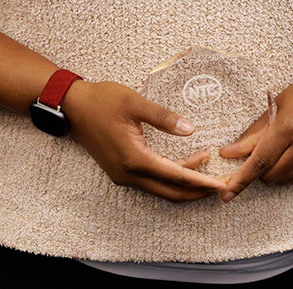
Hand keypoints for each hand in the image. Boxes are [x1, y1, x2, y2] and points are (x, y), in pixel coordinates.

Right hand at [62, 80, 228, 201]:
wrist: (72, 106)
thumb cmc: (102, 101)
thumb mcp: (134, 103)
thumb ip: (163, 118)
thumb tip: (190, 130)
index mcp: (134, 159)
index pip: (176, 176)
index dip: (201, 180)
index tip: (221, 183)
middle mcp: (129, 174)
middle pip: (171, 192)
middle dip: (197, 190)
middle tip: (221, 185)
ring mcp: (123, 176)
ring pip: (161, 190)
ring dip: (184, 185)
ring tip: (207, 173)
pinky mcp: (120, 172)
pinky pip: (151, 183)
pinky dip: (170, 179)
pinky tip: (183, 166)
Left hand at [218, 70, 292, 201]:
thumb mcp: (277, 106)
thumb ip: (253, 134)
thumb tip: (228, 153)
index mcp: (288, 127)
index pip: (259, 161)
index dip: (241, 179)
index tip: (226, 193)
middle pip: (270, 175)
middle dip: (259, 170)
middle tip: (262, 152)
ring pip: (284, 179)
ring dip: (274, 171)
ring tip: (281, 148)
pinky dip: (290, 171)